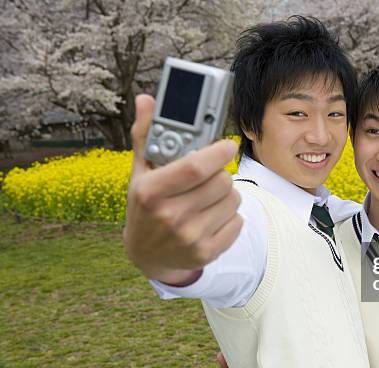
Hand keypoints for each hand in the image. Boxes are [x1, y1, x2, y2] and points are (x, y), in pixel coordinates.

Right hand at [123, 94, 242, 282]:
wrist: (148, 255)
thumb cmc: (145, 207)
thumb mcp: (140, 173)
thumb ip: (145, 135)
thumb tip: (146, 99)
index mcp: (150, 192)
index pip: (196, 167)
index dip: (218, 152)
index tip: (228, 145)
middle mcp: (170, 216)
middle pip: (221, 181)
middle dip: (221, 173)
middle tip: (211, 175)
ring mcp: (190, 237)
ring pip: (233, 199)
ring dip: (227, 193)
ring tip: (209, 196)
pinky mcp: (207, 252)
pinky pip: (238, 221)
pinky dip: (231, 215)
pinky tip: (212, 216)